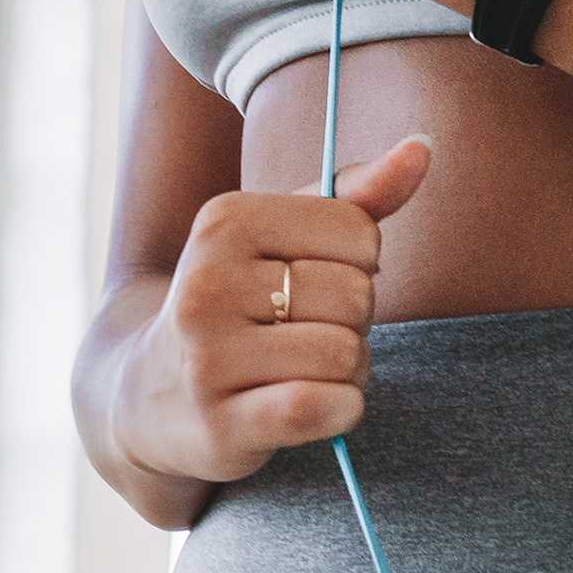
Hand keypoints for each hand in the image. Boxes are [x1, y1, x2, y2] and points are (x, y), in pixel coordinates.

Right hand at [109, 137, 432, 485]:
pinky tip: (316, 406)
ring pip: (345, 354)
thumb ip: (358, 194)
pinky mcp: (219, 424)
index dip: (361, 263)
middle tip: (310, 331)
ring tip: (310, 369)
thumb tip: (422, 147)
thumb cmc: (242, 300)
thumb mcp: (286, 236)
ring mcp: (207, 357)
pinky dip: (341, 410)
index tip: (318, 277)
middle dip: (355, 320)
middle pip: (356, 296)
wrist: (150, 392)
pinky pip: (320, 408)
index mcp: (225, 221)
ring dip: (349, 370)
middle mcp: (206, 283)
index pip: (359, 232)